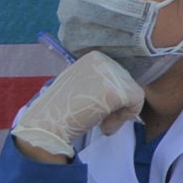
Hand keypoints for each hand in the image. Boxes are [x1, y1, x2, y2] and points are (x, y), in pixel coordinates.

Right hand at [9, 51, 143, 162]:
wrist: (46, 125)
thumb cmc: (61, 110)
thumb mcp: (79, 83)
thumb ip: (97, 80)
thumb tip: (118, 84)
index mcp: (94, 57)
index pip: (118, 75)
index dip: (112, 94)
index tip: (97, 107)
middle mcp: (103, 60)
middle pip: (127, 83)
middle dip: (117, 104)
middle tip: (100, 118)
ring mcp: (110, 74)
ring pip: (133, 92)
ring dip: (120, 113)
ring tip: (101, 123)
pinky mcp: (116, 90)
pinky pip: (137, 101)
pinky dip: (126, 117)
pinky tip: (106, 125)